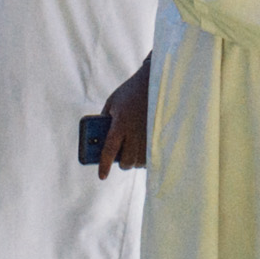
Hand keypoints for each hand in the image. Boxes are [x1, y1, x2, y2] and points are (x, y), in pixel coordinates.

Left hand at [95, 60, 148, 178]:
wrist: (155, 82)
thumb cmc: (130, 92)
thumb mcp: (113, 102)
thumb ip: (105, 118)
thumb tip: (100, 138)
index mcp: (120, 123)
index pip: (110, 151)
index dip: (104, 166)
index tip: (102, 176)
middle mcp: (135, 132)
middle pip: (126, 161)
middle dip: (121, 163)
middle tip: (119, 159)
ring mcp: (149, 135)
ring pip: (139, 161)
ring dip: (134, 160)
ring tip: (132, 152)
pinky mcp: (159, 135)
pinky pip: (152, 156)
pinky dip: (146, 157)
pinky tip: (144, 150)